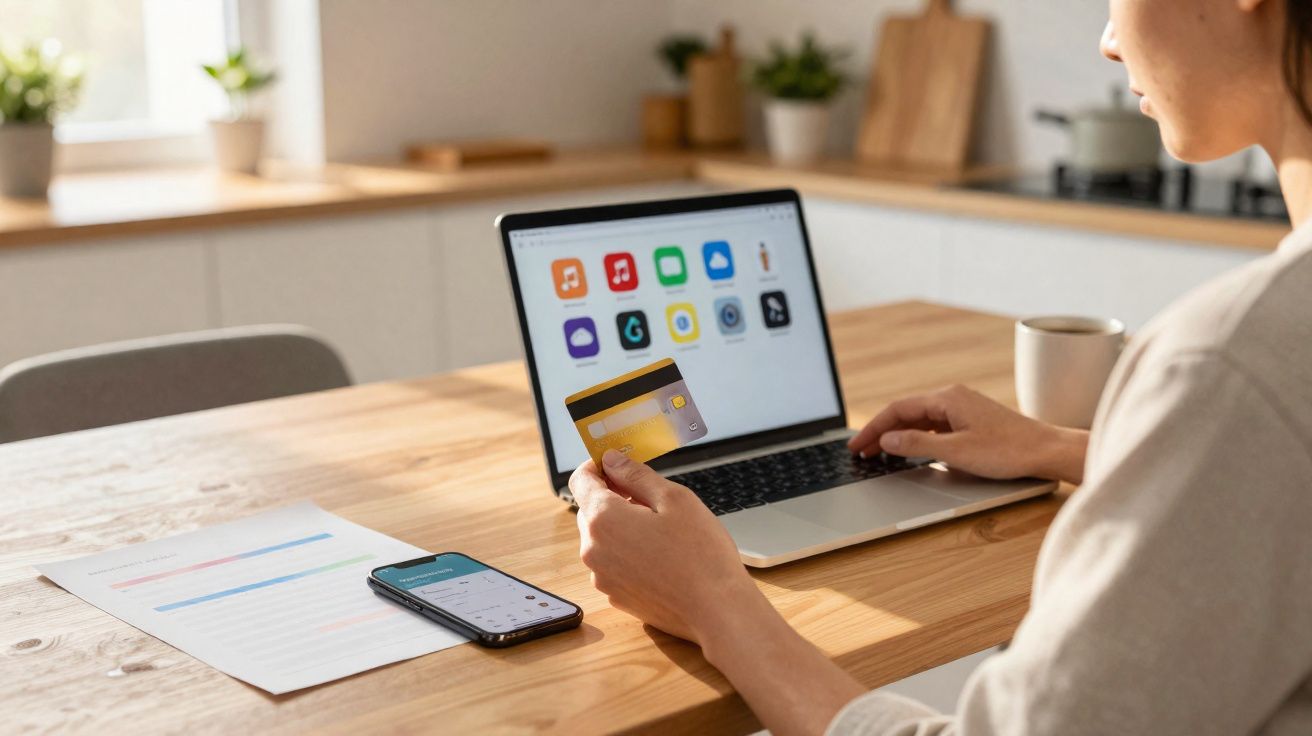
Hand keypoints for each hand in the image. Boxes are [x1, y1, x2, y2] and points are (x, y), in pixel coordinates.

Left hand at [569, 450, 767, 643]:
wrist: (717, 611)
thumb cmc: (701, 554)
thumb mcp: (674, 498)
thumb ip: (636, 475)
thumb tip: (611, 461)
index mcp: (603, 519)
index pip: (581, 480)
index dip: (598, 466)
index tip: (618, 464)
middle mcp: (593, 550)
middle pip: (591, 509)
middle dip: (615, 497)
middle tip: (652, 498)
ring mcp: (602, 577)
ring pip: (603, 538)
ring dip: (622, 527)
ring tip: (662, 531)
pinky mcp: (616, 596)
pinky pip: (613, 563)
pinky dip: (628, 553)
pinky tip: (661, 557)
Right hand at [847, 384, 1087, 483]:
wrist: (1046, 451)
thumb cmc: (1007, 450)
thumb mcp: (956, 451)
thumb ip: (917, 443)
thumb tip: (887, 438)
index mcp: (947, 398)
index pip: (898, 409)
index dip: (873, 428)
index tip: (856, 446)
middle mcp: (953, 397)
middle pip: (906, 412)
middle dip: (881, 431)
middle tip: (860, 452)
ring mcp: (962, 408)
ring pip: (919, 419)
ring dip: (897, 435)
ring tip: (878, 453)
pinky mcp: (971, 420)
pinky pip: (933, 425)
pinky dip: (915, 436)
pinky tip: (909, 448)